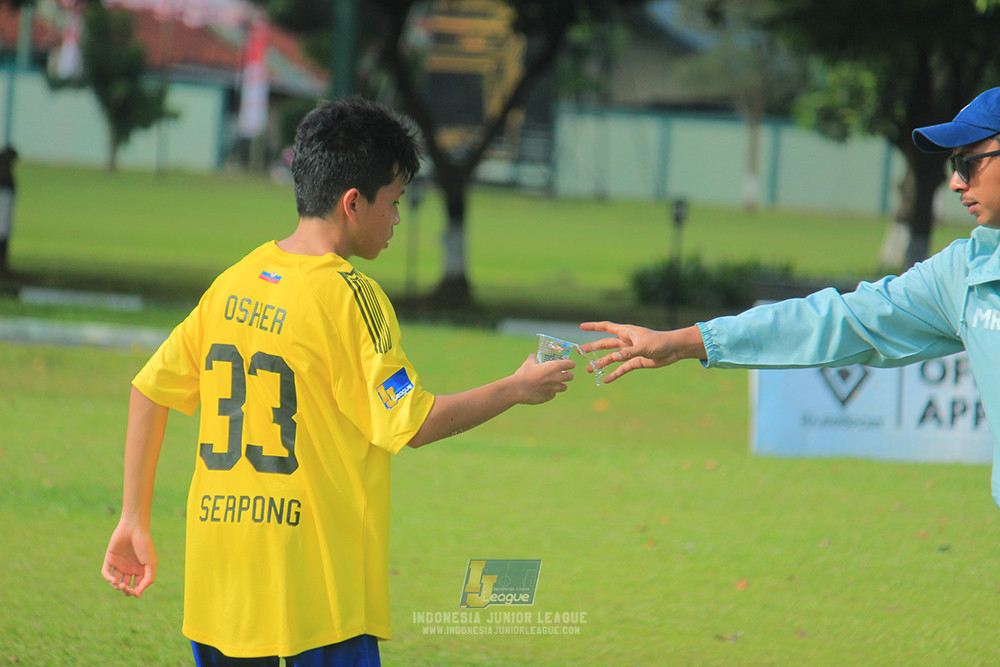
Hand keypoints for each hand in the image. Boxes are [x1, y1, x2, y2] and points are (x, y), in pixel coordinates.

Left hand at [102, 520, 156, 597]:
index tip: (136, 592)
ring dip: (117, 587)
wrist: (134, 528)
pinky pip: (106, 573)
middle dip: (126, 591)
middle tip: (127, 588)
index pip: (137, 586)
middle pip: (126, 586)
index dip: (136, 592)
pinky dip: (108, 579)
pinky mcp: (110, 559)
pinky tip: (114, 580)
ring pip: (115, 582)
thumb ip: (149, 578)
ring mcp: (119, 564)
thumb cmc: (145, 544)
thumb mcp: (151, 563)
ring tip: (120, 584)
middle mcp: (129, 568)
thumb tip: (139, 594)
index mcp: (140, 570)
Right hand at [512, 354, 574, 403]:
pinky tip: (543, 390)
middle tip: (561, 375)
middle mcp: (557, 377)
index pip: (571, 364)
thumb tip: (533, 355)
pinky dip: (550, 392)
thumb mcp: (528, 363)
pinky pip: (553, 394)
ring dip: (560, 385)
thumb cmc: (524, 374)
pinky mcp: (549, 397)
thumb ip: (533, 358)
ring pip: (564, 387)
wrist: (518, 389)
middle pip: (571, 377)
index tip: (566, 365)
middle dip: (567, 375)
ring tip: (552, 383)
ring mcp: (554, 388)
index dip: (569, 364)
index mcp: (554, 367)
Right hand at [578, 321, 704, 382]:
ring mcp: (630, 352)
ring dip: (601, 363)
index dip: (594, 326)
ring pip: (611, 358)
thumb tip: (613, 358)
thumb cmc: (660, 342)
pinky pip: (622, 369)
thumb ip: (628, 353)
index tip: (582, 326)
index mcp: (626, 332)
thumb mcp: (643, 347)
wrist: (674, 349)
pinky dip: (614, 374)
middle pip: (605, 344)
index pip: (607, 327)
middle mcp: (626, 341)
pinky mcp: (635, 361)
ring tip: (589, 369)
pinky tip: (606, 380)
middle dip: (592, 348)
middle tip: (579, 351)